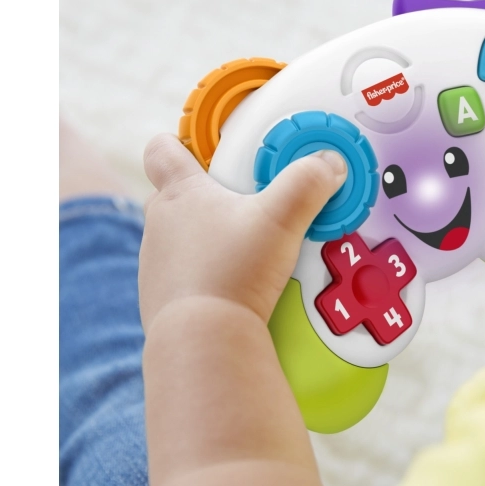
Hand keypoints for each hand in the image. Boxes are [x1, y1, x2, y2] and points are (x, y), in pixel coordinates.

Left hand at [139, 133, 346, 330]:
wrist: (204, 342)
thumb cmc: (232, 273)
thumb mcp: (281, 218)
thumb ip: (307, 184)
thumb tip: (328, 164)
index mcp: (180, 193)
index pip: (162, 150)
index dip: (180, 143)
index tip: (208, 149)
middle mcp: (159, 226)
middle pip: (176, 195)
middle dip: (211, 198)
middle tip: (249, 206)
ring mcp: (156, 265)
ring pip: (181, 240)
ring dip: (210, 242)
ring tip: (250, 255)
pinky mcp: (163, 301)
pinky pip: (187, 279)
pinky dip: (209, 280)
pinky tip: (238, 290)